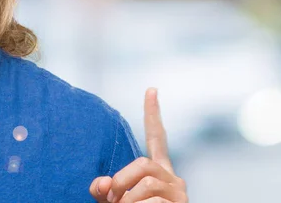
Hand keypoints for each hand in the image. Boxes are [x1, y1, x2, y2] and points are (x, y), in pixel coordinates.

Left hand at [89, 88, 187, 202]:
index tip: (151, 89)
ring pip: (146, 185)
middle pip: (143, 164)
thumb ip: (106, 189)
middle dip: (122, 180)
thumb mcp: (115, 201)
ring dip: (127, 201)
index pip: (156, 137)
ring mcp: (180, 193)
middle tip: (112, 199)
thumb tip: (100, 185)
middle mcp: (173, 178)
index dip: (152, 114)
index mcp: (158, 171)